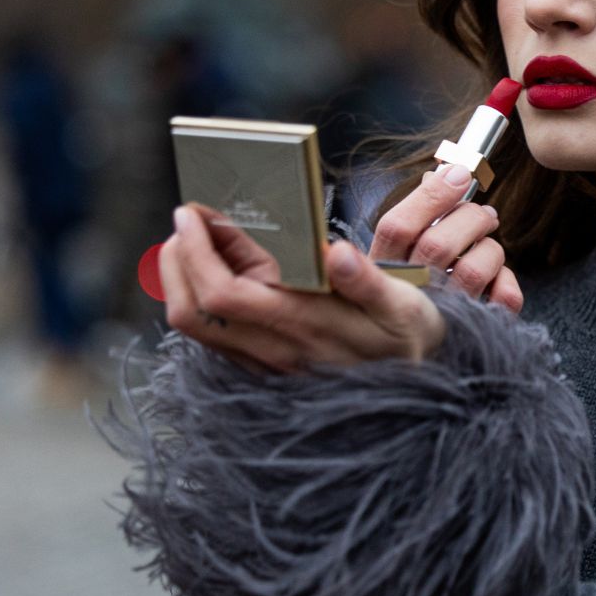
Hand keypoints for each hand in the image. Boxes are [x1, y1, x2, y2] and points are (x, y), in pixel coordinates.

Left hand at [159, 204, 445, 372]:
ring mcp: (267, 362)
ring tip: (196, 240)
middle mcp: (277, 350)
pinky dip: (199, 298)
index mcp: (306, 327)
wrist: (419, 382)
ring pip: (196, 329)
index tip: (192, 213)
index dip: (196, 253)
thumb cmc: (407, 333)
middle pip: (193, 314)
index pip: (224, 296)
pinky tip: (218, 270)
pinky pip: (213, 336)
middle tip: (187, 221)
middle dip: (176, 262)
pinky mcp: (265, 366)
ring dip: (182, 280)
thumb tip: (335, 253)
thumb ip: (368, 281)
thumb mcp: (402, 304)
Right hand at [370, 163, 522, 312]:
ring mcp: (443, 313)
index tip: (458, 173)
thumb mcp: (398, 251)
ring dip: (490, 248)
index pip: (397, 227)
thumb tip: (444, 175)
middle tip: (484, 214)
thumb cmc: (411, 284)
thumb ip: (417, 215)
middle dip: (470, 217)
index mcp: (384, 268)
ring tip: (487, 243)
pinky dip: (507, 282)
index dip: (431, 196)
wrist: (412, 338)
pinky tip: (497, 277)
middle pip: (438, 245)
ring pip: (474, 270)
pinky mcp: (474, 326)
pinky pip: (502, 300)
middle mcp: (410, 293)